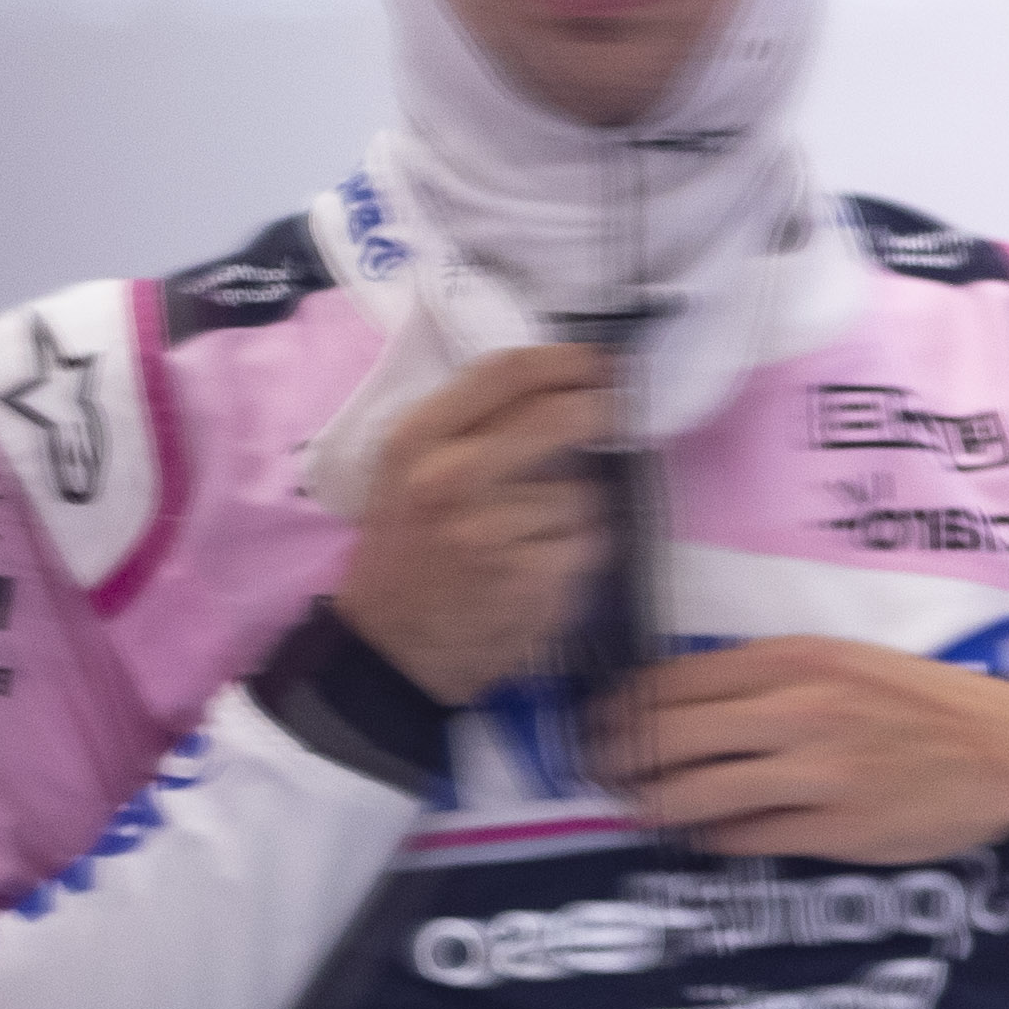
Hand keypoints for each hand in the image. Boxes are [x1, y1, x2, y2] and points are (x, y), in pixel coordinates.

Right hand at [332, 346, 609, 702]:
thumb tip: (557, 385)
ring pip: (582, 489)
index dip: (565, 360)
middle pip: (558, 416)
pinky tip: (541, 567)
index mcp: (416, 440)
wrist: (391, 648)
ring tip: (536, 533)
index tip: (599, 361)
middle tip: (617, 413)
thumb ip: (467, 428)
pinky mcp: (530, 574)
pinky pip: (588, 541)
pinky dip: (579, 551)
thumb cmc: (406, 553)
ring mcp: (492, 526)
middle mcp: (450, 475)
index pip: (504, 373)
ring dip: (579, 507)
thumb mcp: (406, 474)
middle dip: (600, 411)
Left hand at [597, 640, 1008, 863]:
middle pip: (668, 738)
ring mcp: (815, 773)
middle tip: (598, 775)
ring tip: (635, 810)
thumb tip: (675, 703)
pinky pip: (743, 838)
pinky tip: (701, 836)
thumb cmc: (920, 702)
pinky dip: (709, 839)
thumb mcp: (841, 662)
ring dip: (652, 806)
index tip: (594, 726)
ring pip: (694, 794)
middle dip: (617, 761)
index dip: (617, 709)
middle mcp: (797, 711)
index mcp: (794, 661)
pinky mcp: (835, 829)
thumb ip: (763, 678)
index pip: (671, 682)